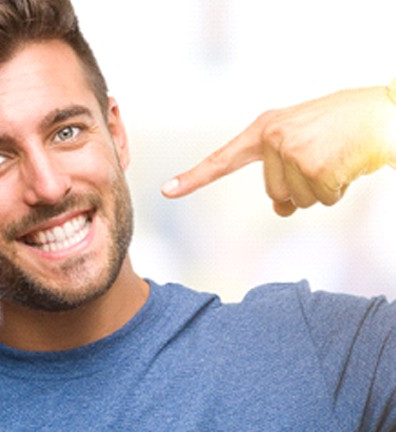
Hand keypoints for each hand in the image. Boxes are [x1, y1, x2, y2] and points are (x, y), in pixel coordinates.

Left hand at [162, 86, 395, 215]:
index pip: (223, 160)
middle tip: (322, 159)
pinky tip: (346, 164)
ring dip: (322, 189)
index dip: (195, 177)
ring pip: (298, 202)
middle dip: (301, 189)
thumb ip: (281, 173)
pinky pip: (323, 200)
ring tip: (335, 158)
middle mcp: (273, 139)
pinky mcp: (313, 166)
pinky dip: (339, 190)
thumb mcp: (300, 145)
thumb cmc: (338, 128)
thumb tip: (280, 210)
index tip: (167, 190)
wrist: (378, 112)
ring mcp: (291, 152)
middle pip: (275, 196)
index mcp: (264, 131)